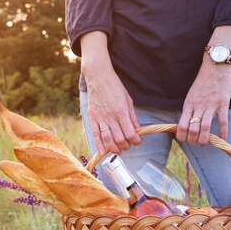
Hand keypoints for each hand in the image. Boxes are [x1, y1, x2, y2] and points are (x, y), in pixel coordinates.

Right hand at [80, 31, 141, 155]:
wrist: (98, 77)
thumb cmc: (115, 86)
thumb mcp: (128, 99)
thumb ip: (132, 116)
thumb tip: (137, 129)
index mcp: (121, 111)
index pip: (130, 132)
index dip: (136, 140)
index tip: (138, 141)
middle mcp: (111, 117)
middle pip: (119, 138)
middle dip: (126, 145)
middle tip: (128, 145)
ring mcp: (100, 118)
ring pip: (107, 139)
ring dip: (114, 148)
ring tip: (118, 151)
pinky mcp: (92, 117)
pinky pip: (95, 134)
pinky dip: (98, 145)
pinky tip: (101, 152)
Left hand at [177, 58, 230, 145]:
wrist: (216, 66)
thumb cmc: (203, 82)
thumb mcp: (192, 95)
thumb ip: (190, 108)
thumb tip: (187, 124)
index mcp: (189, 104)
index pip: (181, 125)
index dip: (181, 136)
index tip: (184, 139)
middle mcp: (198, 106)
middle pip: (192, 129)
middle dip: (192, 140)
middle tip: (195, 143)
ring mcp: (211, 105)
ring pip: (205, 127)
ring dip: (204, 139)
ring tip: (204, 144)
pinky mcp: (223, 103)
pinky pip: (223, 121)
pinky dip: (223, 132)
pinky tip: (222, 139)